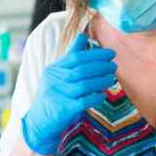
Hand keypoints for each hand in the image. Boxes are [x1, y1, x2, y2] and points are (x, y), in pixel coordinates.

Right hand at [21, 33, 116, 154]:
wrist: (40, 121)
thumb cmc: (55, 94)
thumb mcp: (59, 73)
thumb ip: (72, 55)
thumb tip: (83, 35)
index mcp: (54, 69)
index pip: (76, 57)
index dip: (95, 54)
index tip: (110, 53)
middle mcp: (54, 80)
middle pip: (81, 70)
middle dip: (101, 67)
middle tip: (114, 65)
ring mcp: (58, 95)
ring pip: (84, 85)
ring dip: (101, 81)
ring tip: (112, 78)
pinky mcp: (63, 110)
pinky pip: (82, 102)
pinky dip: (95, 97)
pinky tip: (103, 95)